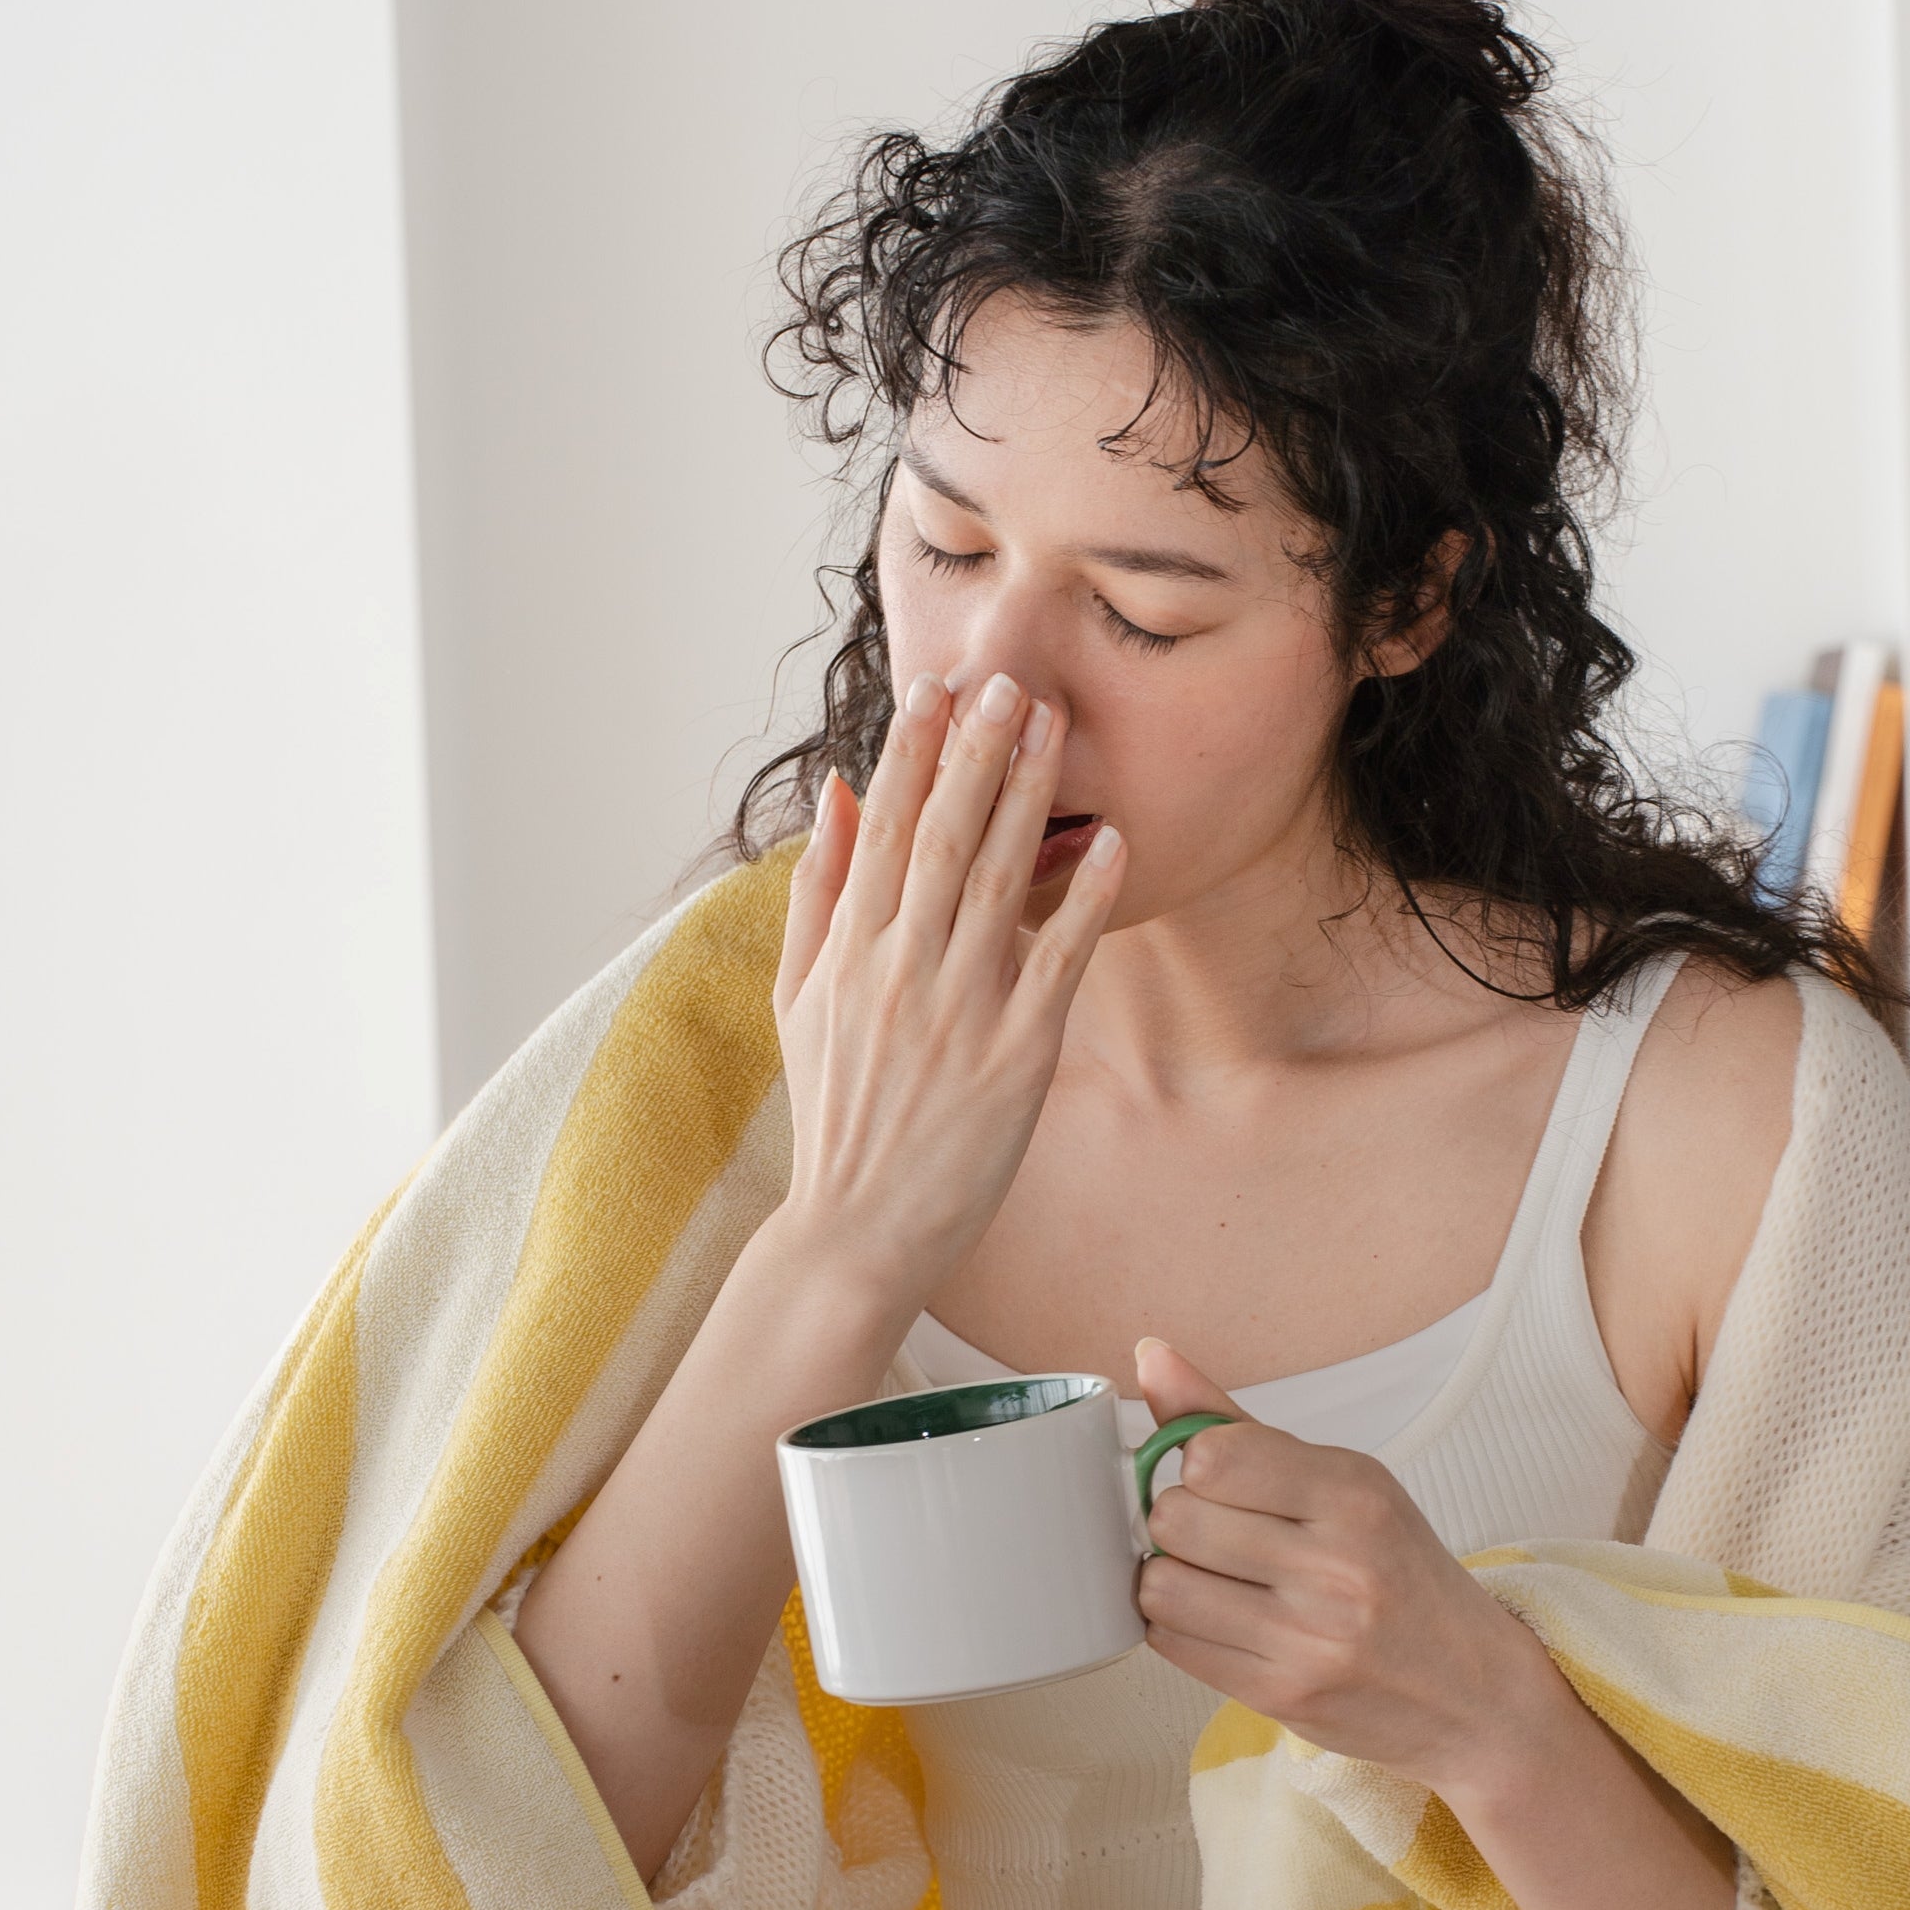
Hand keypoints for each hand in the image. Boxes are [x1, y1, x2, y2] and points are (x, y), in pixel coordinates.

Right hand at [767, 672, 1124, 1328]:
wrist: (857, 1228)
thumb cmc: (836, 1112)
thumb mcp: (799, 998)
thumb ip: (819, 894)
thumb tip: (838, 794)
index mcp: (849, 950)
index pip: (884, 827)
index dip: (915, 751)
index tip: (940, 688)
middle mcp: (901, 968)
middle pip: (944, 836)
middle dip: (979, 751)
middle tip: (1011, 680)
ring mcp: (959, 1009)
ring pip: (1000, 879)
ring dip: (1031, 798)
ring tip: (1057, 726)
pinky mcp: (1017, 1056)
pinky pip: (1058, 961)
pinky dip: (1085, 899)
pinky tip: (1111, 841)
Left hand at [1133, 1339, 1564, 1802]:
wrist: (1472, 1692)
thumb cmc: (1401, 1577)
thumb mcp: (1344, 1484)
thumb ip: (1237, 1425)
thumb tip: (1150, 1356)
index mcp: (1355, 1494)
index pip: (1212, 1456)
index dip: (1196, 1464)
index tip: (1220, 1478)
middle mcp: (1337, 1565)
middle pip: (1174, 1519)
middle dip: (1178, 1522)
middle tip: (1217, 1534)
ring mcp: (1309, 1637)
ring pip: (1160, 1586)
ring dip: (1172, 1579)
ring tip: (1217, 1580)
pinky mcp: (1282, 1694)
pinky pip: (1170, 1643)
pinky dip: (1180, 1627)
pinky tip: (1224, 1621)